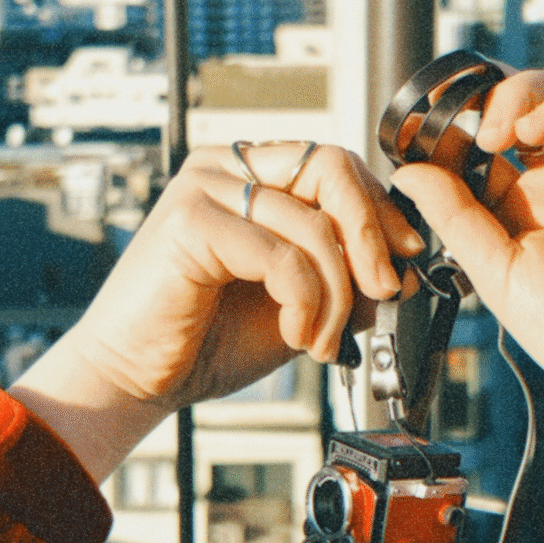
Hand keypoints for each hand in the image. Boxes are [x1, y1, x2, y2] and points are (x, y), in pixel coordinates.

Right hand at [11, 144, 422, 481]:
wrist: (137, 378)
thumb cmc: (208, 340)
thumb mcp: (299, 301)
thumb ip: (343, 273)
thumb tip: (405, 262)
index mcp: (249, 175)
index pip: (336, 164)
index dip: (379, 207)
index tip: (406, 254)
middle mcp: (225, 168)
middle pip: (332, 168)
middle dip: (371, 235)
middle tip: (385, 291)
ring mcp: (203, 188)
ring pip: (313, 221)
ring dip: (336, 292)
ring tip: (323, 339)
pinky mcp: (189, 222)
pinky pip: (281, 254)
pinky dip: (305, 302)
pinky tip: (298, 334)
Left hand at [393, 70, 543, 539]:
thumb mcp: (500, 275)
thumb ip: (456, 218)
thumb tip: (406, 173)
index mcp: (522, 210)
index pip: (476, 152)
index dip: (446, 135)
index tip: (412, 134)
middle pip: (513, 111)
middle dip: (477, 104)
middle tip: (454, 127)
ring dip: (514, 97)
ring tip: (490, 132)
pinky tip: (530, 128)